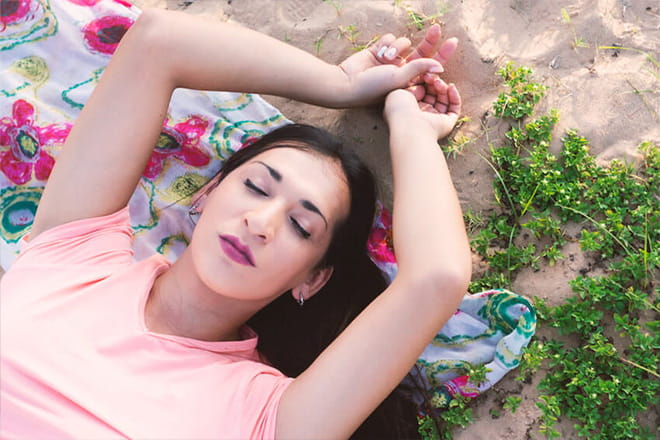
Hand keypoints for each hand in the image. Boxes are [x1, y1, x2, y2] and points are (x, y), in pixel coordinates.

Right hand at [338, 25, 457, 105]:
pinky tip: (378, 53)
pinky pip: (391, 38)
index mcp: (409, 82)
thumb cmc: (374, 87)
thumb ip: (420, 68)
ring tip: (387, 58)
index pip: (430, 67)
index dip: (441, 54)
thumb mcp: (400, 79)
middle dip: (429, 40)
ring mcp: (391, 60)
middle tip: (436, 28)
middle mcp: (402, 71)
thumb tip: (440, 66)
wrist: (347, 83)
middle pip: (421, 52)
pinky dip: (386, 43)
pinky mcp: (379, 50)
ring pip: (404, 43)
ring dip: (397, 47)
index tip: (452, 42)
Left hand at [384, 77, 460, 139]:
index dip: (423, 82)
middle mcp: (422, 116)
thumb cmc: (399, 108)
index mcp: (409, 109)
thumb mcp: (400, 89)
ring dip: (443, 88)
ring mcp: (434, 120)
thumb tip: (425, 84)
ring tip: (438, 82)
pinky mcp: (446, 123)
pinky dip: (454, 96)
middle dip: (433, 83)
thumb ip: (413, 84)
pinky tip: (451, 86)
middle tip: (430, 76)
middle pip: (433, 95)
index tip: (423, 74)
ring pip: (443, 100)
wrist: (408, 124)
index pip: (420, 93)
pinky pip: (454, 108)